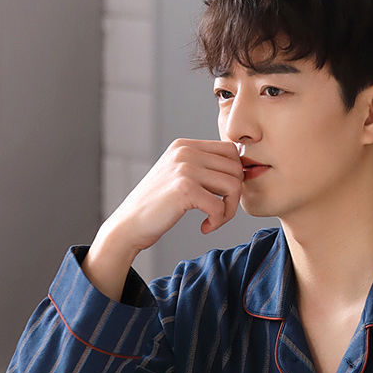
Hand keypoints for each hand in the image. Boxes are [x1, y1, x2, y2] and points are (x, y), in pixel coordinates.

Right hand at [82, 139, 243, 298]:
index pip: (230, 150)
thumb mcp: (178, 175)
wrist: (129, 224)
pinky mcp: (185, 189)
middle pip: (235, 168)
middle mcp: (185, 151)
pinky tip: (204, 227)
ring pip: (233, 185)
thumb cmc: (156, 206)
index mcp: (185, 145)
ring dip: (229, 210)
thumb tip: (242, 169)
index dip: (235, 175)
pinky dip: (217, 221)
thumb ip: (203, 167)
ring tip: (213, 220)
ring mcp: (184, 168)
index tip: (224, 196)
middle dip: (234, 195)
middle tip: (220, 212)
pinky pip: (220, 206)